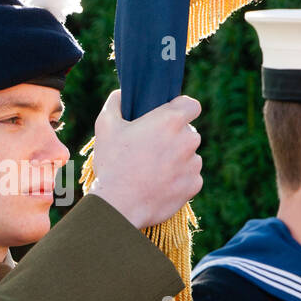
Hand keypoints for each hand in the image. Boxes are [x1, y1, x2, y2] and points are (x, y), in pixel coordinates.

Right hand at [87, 90, 202, 228]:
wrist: (120, 205)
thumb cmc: (112, 164)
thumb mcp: (105, 125)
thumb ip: (115, 102)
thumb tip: (123, 94)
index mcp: (170, 120)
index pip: (191, 105)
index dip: (180, 109)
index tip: (169, 117)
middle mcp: (188, 140)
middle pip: (188, 132)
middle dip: (174, 137)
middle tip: (151, 149)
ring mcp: (193, 164)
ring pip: (189, 156)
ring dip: (177, 159)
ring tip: (152, 170)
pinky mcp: (194, 185)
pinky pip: (190, 177)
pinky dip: (179, 179)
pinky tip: (159, 184)